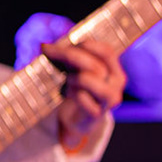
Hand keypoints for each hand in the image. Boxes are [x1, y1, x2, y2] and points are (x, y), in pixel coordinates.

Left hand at [41, 37, 126, 152]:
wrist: (77, 120)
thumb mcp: (78, 70)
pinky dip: (70, 93)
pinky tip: (67, 95)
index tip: (68, 42)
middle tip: (47, 50)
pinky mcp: (97, 114)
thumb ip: (72, 57)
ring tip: (67, 80)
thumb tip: (45, 46)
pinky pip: (79, 97)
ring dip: (71, 77)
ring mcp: (109, 100)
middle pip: (93, 64)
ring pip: (86, 79)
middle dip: (67, 54)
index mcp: (115, 70)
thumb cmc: (78, 89)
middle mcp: (116, 84)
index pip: (107, 52)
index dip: (88, 44)